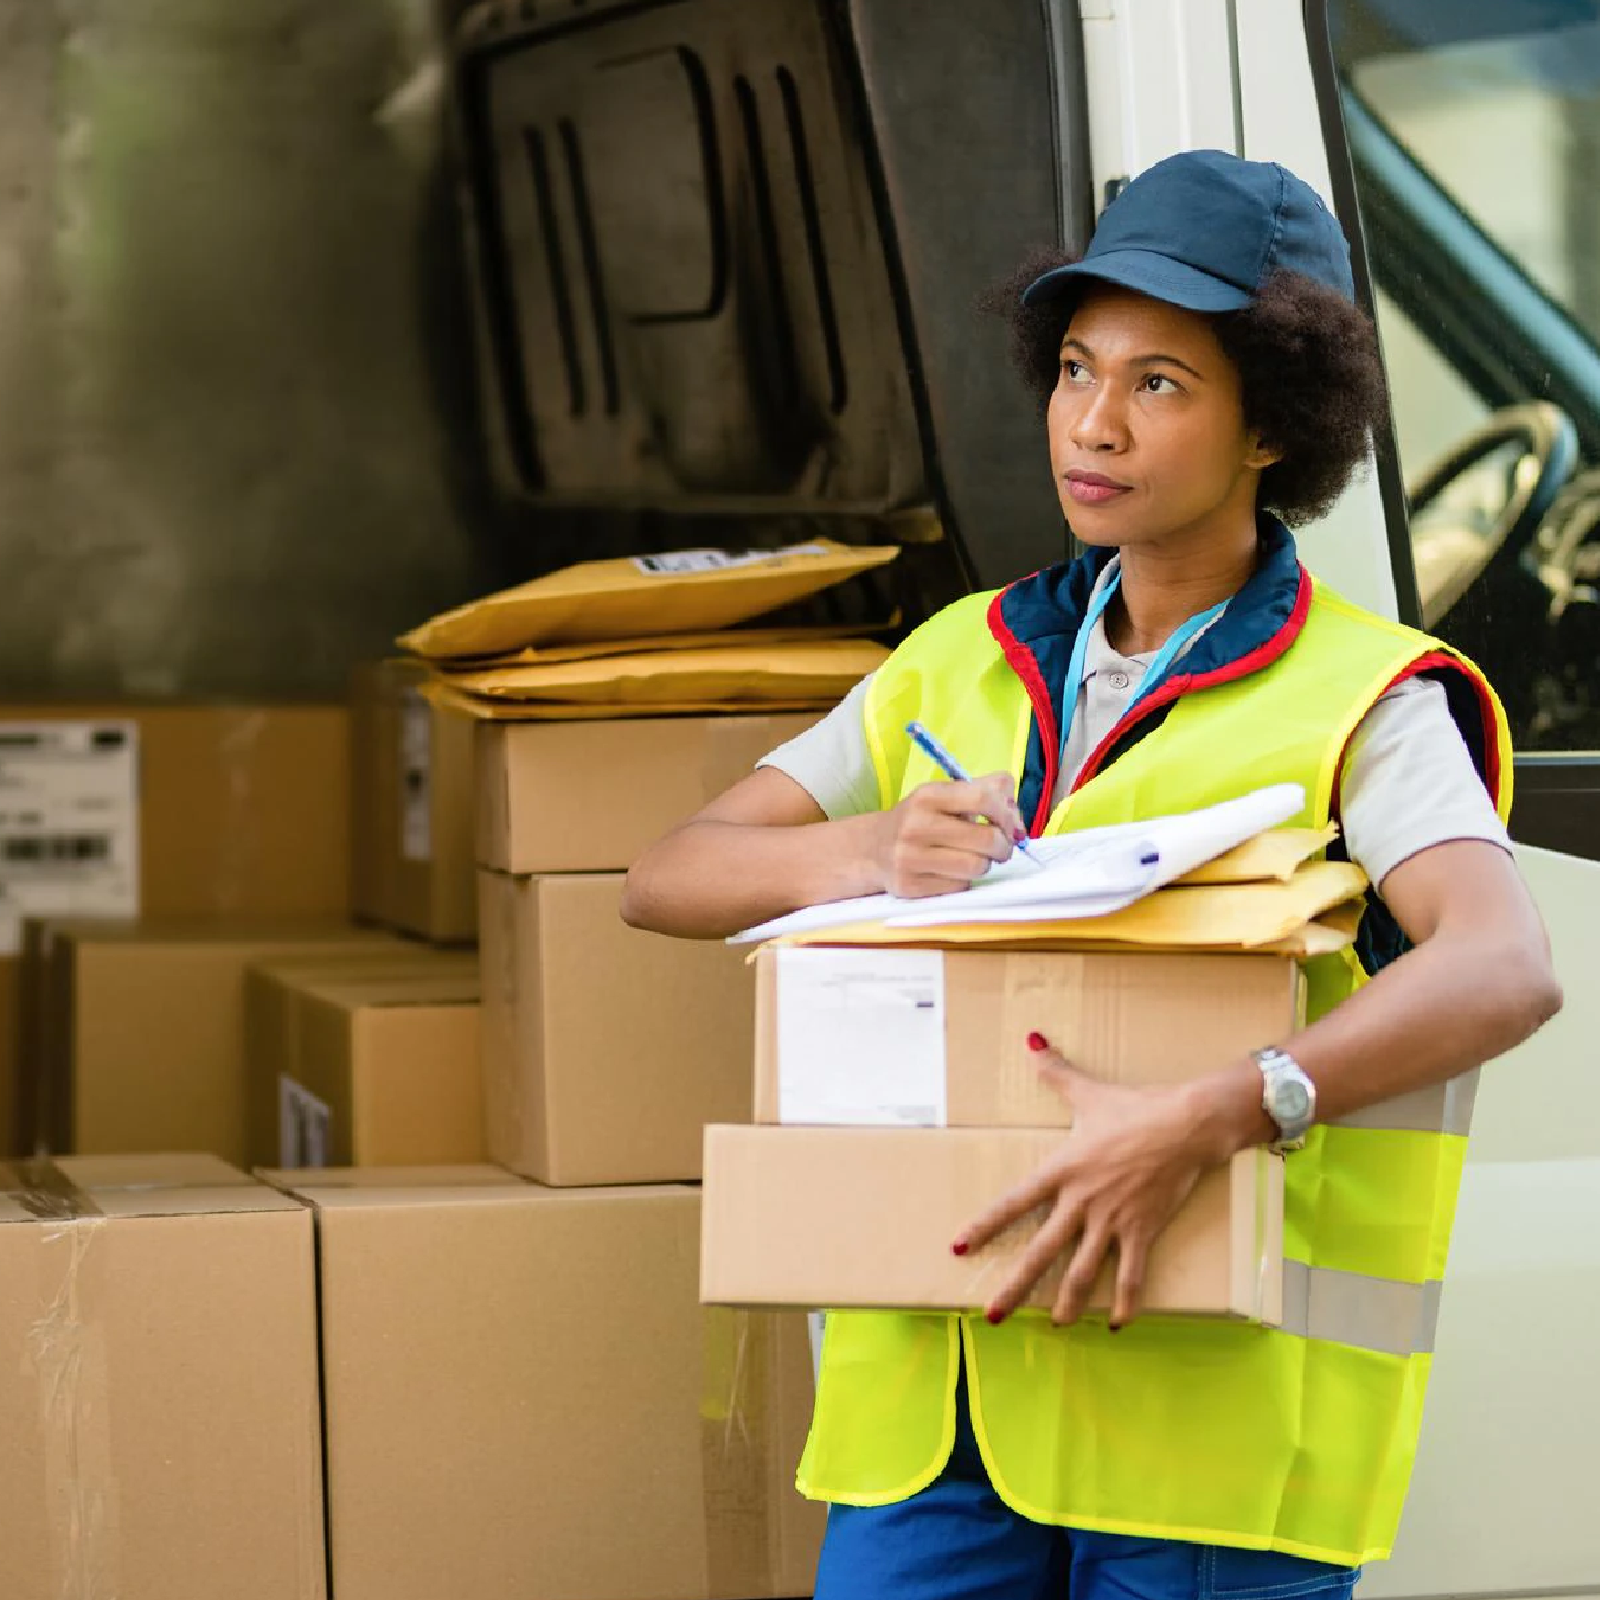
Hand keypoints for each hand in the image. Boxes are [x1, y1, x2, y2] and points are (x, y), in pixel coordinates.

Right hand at [868, 773, 1026, 897]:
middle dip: (1003, 845)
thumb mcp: (947, 795)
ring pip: (977, 866)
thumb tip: (1017, 817)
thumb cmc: (922, 820)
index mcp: (928, 795)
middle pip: (987, 838)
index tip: (1010, 823)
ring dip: (983, 864)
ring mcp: (909, 858)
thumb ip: (987, 790)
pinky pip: (959, 886)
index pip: (983, 799)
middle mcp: (916, 825)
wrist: (873, 848)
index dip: (1006, 813)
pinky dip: (963, 880)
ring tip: (973, 858)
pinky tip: (950, 872)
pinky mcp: (909, 885)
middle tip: (999, 847)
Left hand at [952, 1034, 1220, 1329]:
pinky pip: (1132, 1275)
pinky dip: (1124, 1302)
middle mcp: (1081, 1202)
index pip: (1013, 1204)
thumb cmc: (1135, 1108)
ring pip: (1083, 1272)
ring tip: (1053, 1326)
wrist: (1187, 1124)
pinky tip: (1114, 1325)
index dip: (985, 1227)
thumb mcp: (1088, 1092)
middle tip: (992, 1314)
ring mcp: (1112, 1221)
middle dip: (1015, 1286)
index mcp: (1062, 1170)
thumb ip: (1056, 1072)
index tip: (960, 1247)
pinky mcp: (1144, 1231)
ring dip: (1066, 1303)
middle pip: (1041, 1252)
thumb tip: (1032, 1039)